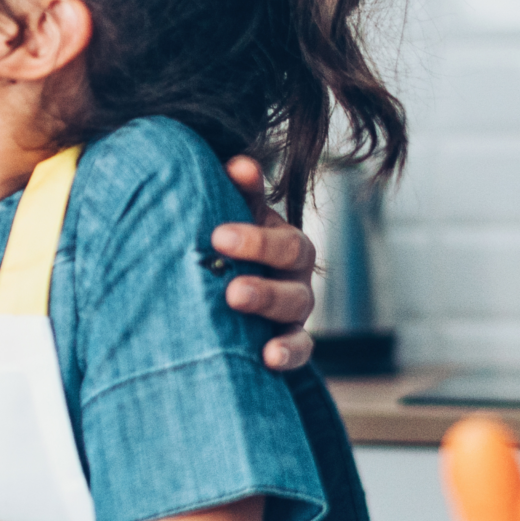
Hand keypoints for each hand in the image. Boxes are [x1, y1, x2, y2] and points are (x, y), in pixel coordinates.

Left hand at [215, 154, 318, 370]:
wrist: (227, 305)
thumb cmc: (229, 255)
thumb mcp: (233, 221)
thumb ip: (237, 194)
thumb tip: (238, 164)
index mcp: (282, 239)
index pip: (278, 231)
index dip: (254, 232)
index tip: (217, 235)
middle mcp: (295, 271)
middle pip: (292, 257)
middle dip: (258, 254)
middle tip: (220, 252)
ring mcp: (296, 308)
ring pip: (296, 302)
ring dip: (267, 299)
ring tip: (234, 297)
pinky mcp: (292, 342)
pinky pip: (301, 349)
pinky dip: (289, 352)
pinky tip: (268, 356)